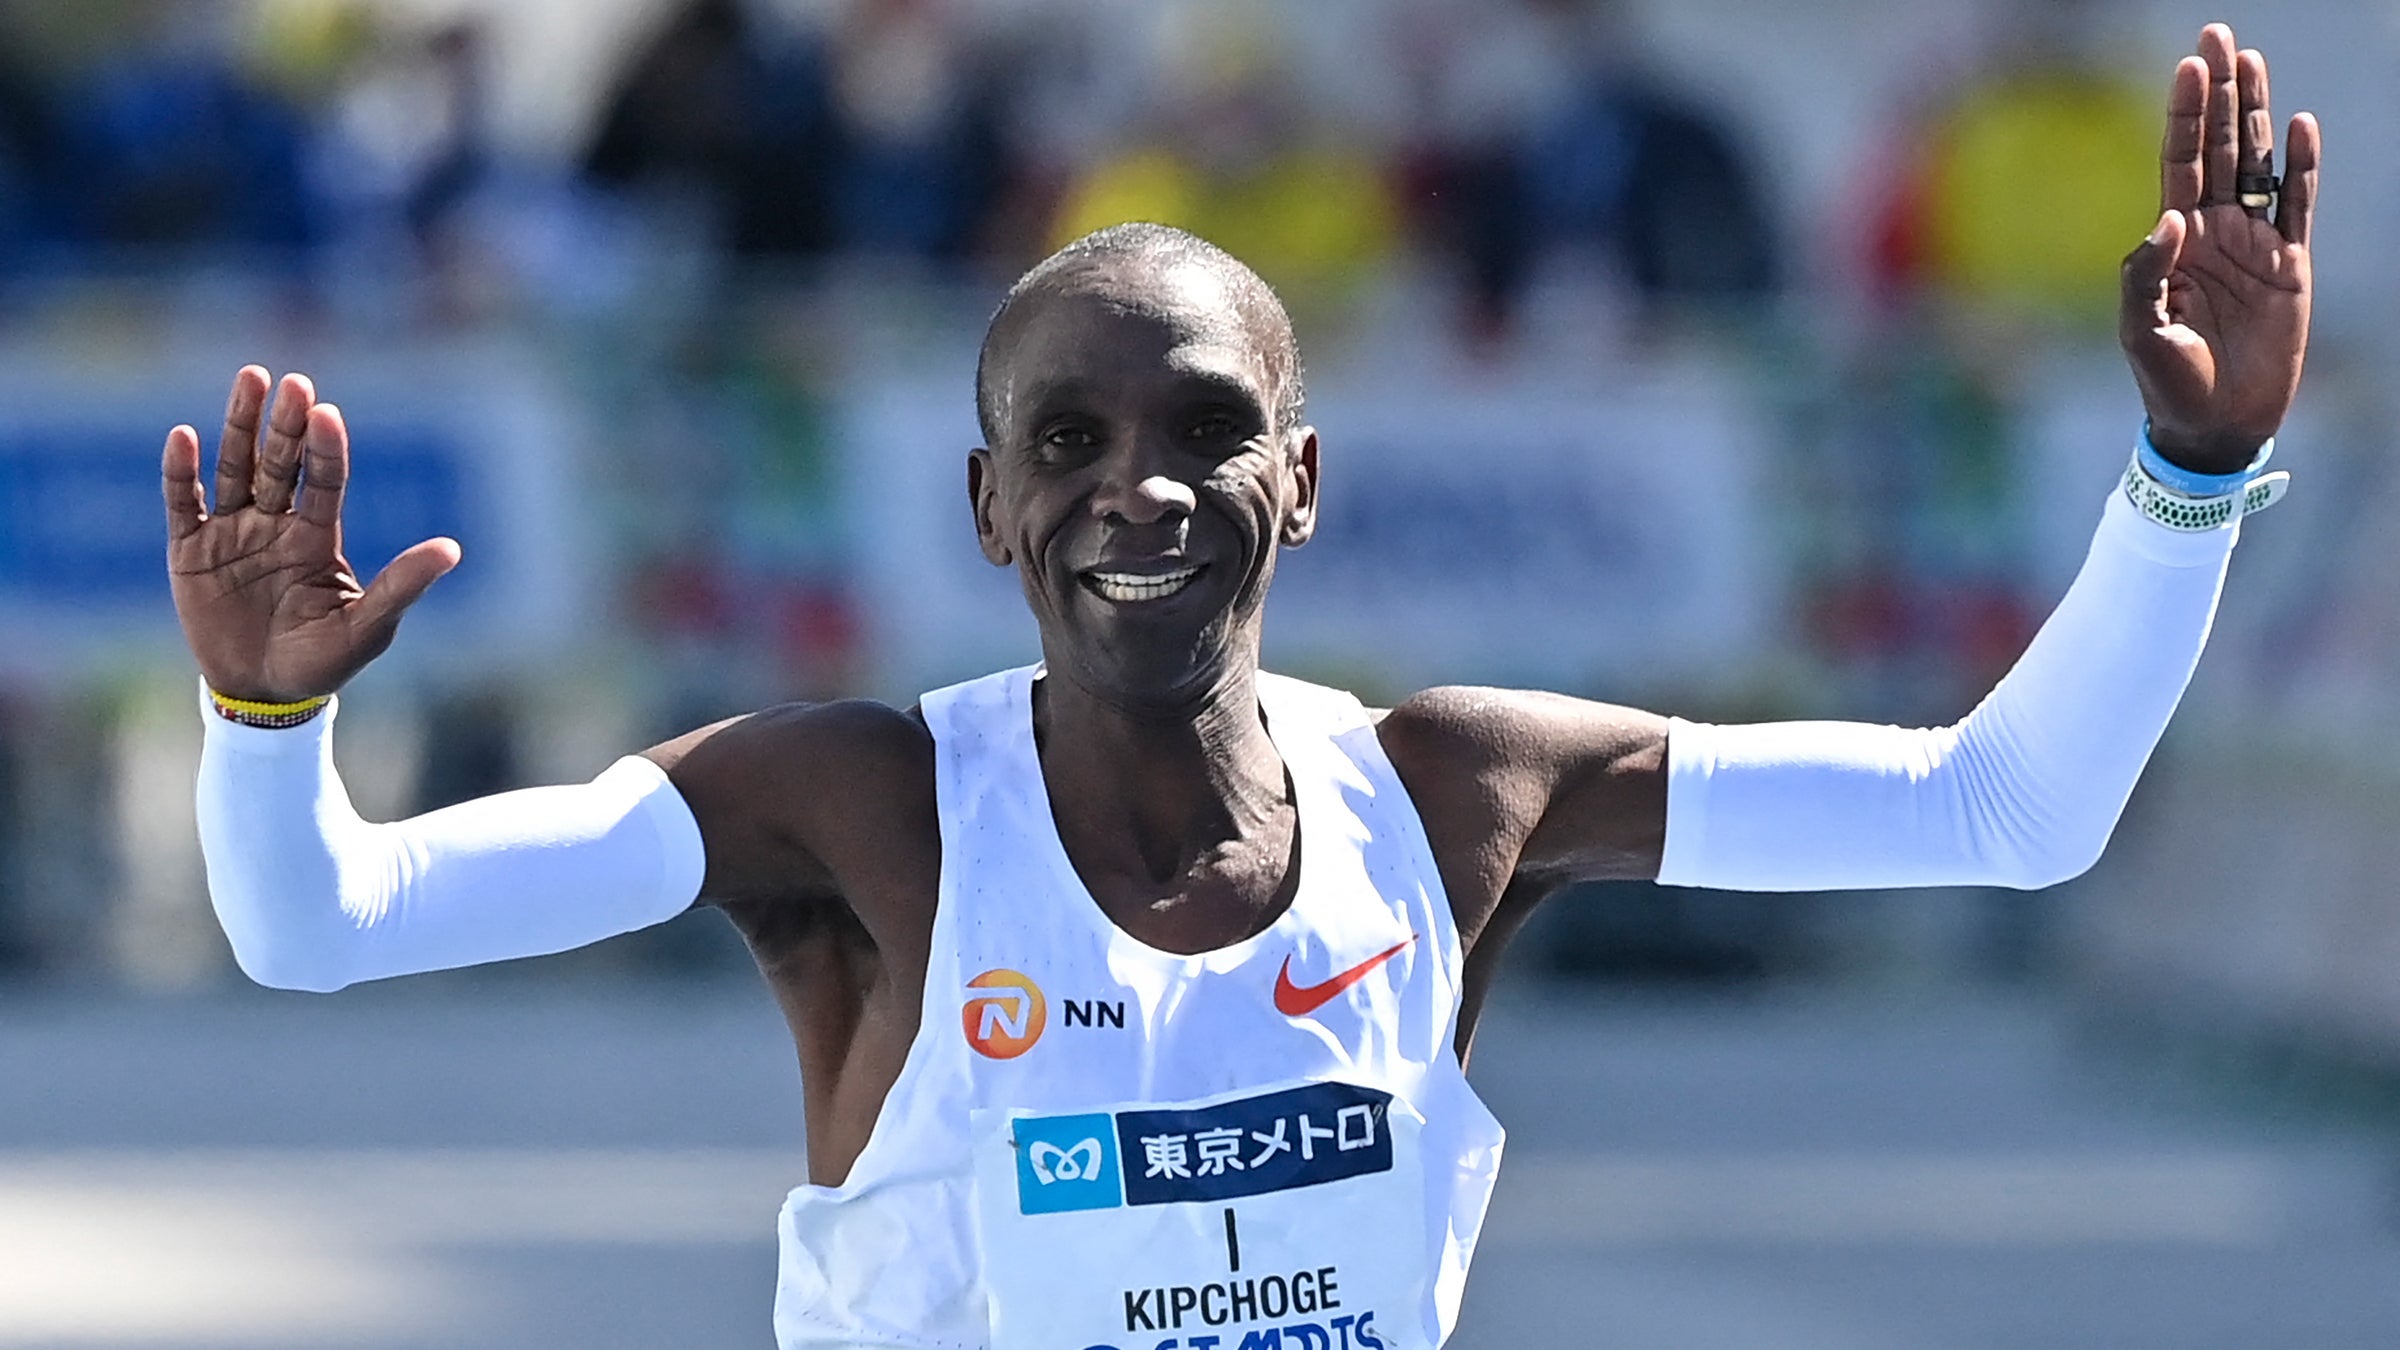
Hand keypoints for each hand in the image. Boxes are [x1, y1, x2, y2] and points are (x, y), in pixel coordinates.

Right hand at [163, 367, 460, 702]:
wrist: (266, 694)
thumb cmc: (324, 661)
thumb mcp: (368, 627)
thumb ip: (402, 585)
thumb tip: (452, 549)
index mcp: (318, 537)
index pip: (325, 482)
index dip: (325, 449)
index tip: (327, 414)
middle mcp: (276, 524)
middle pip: (280, 464)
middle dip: (285, 424)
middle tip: (292, 381)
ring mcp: (233, 533)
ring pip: (235, 469)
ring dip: (239, 426)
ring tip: (251, 379)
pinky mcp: (191, 552)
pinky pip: (185, 504)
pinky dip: (181, 473)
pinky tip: (184, 436)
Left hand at [2119, 23, 2319, 473]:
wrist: (2215, 422)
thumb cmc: (2167, 381)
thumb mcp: (2141, 330)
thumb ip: (2144, 274)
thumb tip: (2170, 218)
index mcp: (2172, 241)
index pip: (2178, 163)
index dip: (2182, 116)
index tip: (2187, 67)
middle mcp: (2212, 231)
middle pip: (2215, 146)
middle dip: (2217, 93)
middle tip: (2218, 36)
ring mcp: (2252, 243)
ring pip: (2255, 162)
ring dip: (2255, 113)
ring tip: (2252, 61)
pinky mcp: (2289, 264)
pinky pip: (2297, 204)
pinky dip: (2300, 166)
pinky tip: (2299, 126)